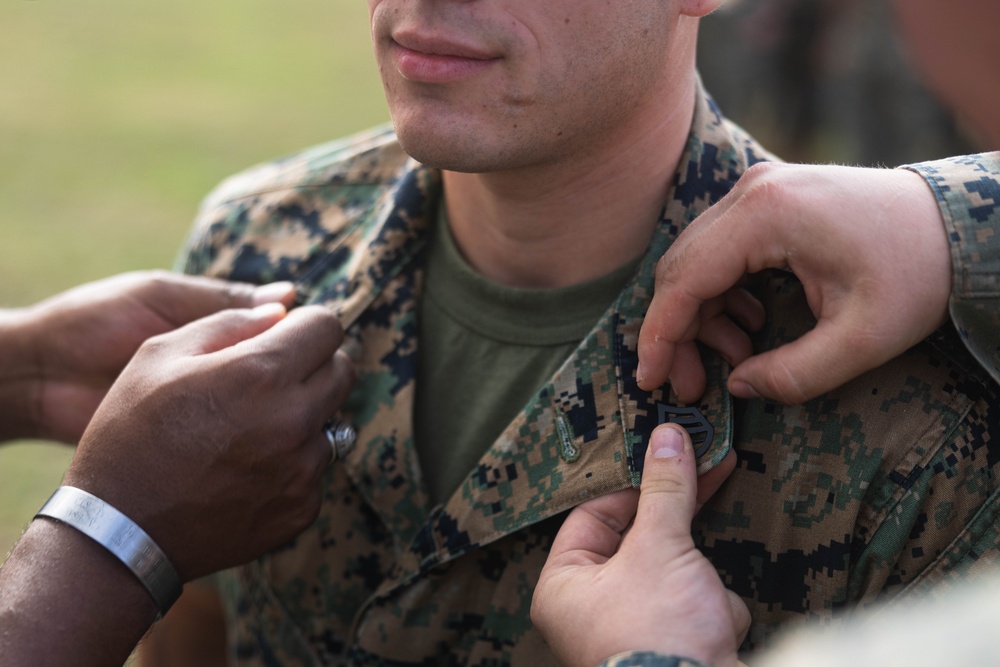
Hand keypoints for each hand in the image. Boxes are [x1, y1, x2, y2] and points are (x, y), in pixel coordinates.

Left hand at [0, 270, 295, 442]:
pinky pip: (237, 445)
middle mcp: (219, 370)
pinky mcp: (193, 441)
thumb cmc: (91, 323)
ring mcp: (208, 408)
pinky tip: (275, 450)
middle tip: (321, 391)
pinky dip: (259, 449)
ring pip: (267, 416)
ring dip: (286, 419)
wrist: (34, 376)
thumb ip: (220, 302)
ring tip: (308, 422)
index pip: (280, 332)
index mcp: (214, 328)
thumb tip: (292, 297)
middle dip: (303, 383)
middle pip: (283, 379)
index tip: (325, 347)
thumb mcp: (158, 299)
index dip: (303, 338)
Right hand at [61, 303, 354, 579]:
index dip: (306, 325)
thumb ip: (229, 323)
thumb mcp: (159, 356)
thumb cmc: (131, 435)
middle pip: (343, 371)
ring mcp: (302, 470)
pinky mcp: (302, 508)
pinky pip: (314, 470)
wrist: (118, 534)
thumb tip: (280, 311)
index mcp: (261, 373)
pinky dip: (291, 464)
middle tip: (270, 380)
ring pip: (330, 423)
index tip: (285, 336)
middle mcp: (294, 420)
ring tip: (248, 432)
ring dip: (302, 418)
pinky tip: (245, 471)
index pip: (328, 326)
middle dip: (314, 365)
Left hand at [532, 424, 747, 666]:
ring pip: (675, 572)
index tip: (667, 454)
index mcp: (563, 587)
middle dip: (675, 529)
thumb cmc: (658, 633)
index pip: (593, 515)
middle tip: (708, 469)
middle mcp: (591, 611)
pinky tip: (715, 626)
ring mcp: (634, 630)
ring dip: (698, 577)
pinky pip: (696, 605)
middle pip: (638, 541)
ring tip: (700, 597)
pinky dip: (714, 610)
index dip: (633, 483)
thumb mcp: (660, 547)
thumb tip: (667, 437)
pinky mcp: (673, 644)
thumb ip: (665, 490)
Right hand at [637, 162, 950, 403]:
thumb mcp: (862, 340)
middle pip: (682, 269)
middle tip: (691, 384)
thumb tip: (738, 386)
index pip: (685, 279)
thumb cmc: (918, 273)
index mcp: (766, 214)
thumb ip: (794, 375)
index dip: (660, 335)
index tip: (650, 379)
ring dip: (701, 316)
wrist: (959, 224)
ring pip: (697, 261)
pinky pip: (721, 251)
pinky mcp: (768, 200)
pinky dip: (722, 295)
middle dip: (677, 333)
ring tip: (735, 357)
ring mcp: (758, 190)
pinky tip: (749, 326)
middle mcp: (751, 192)